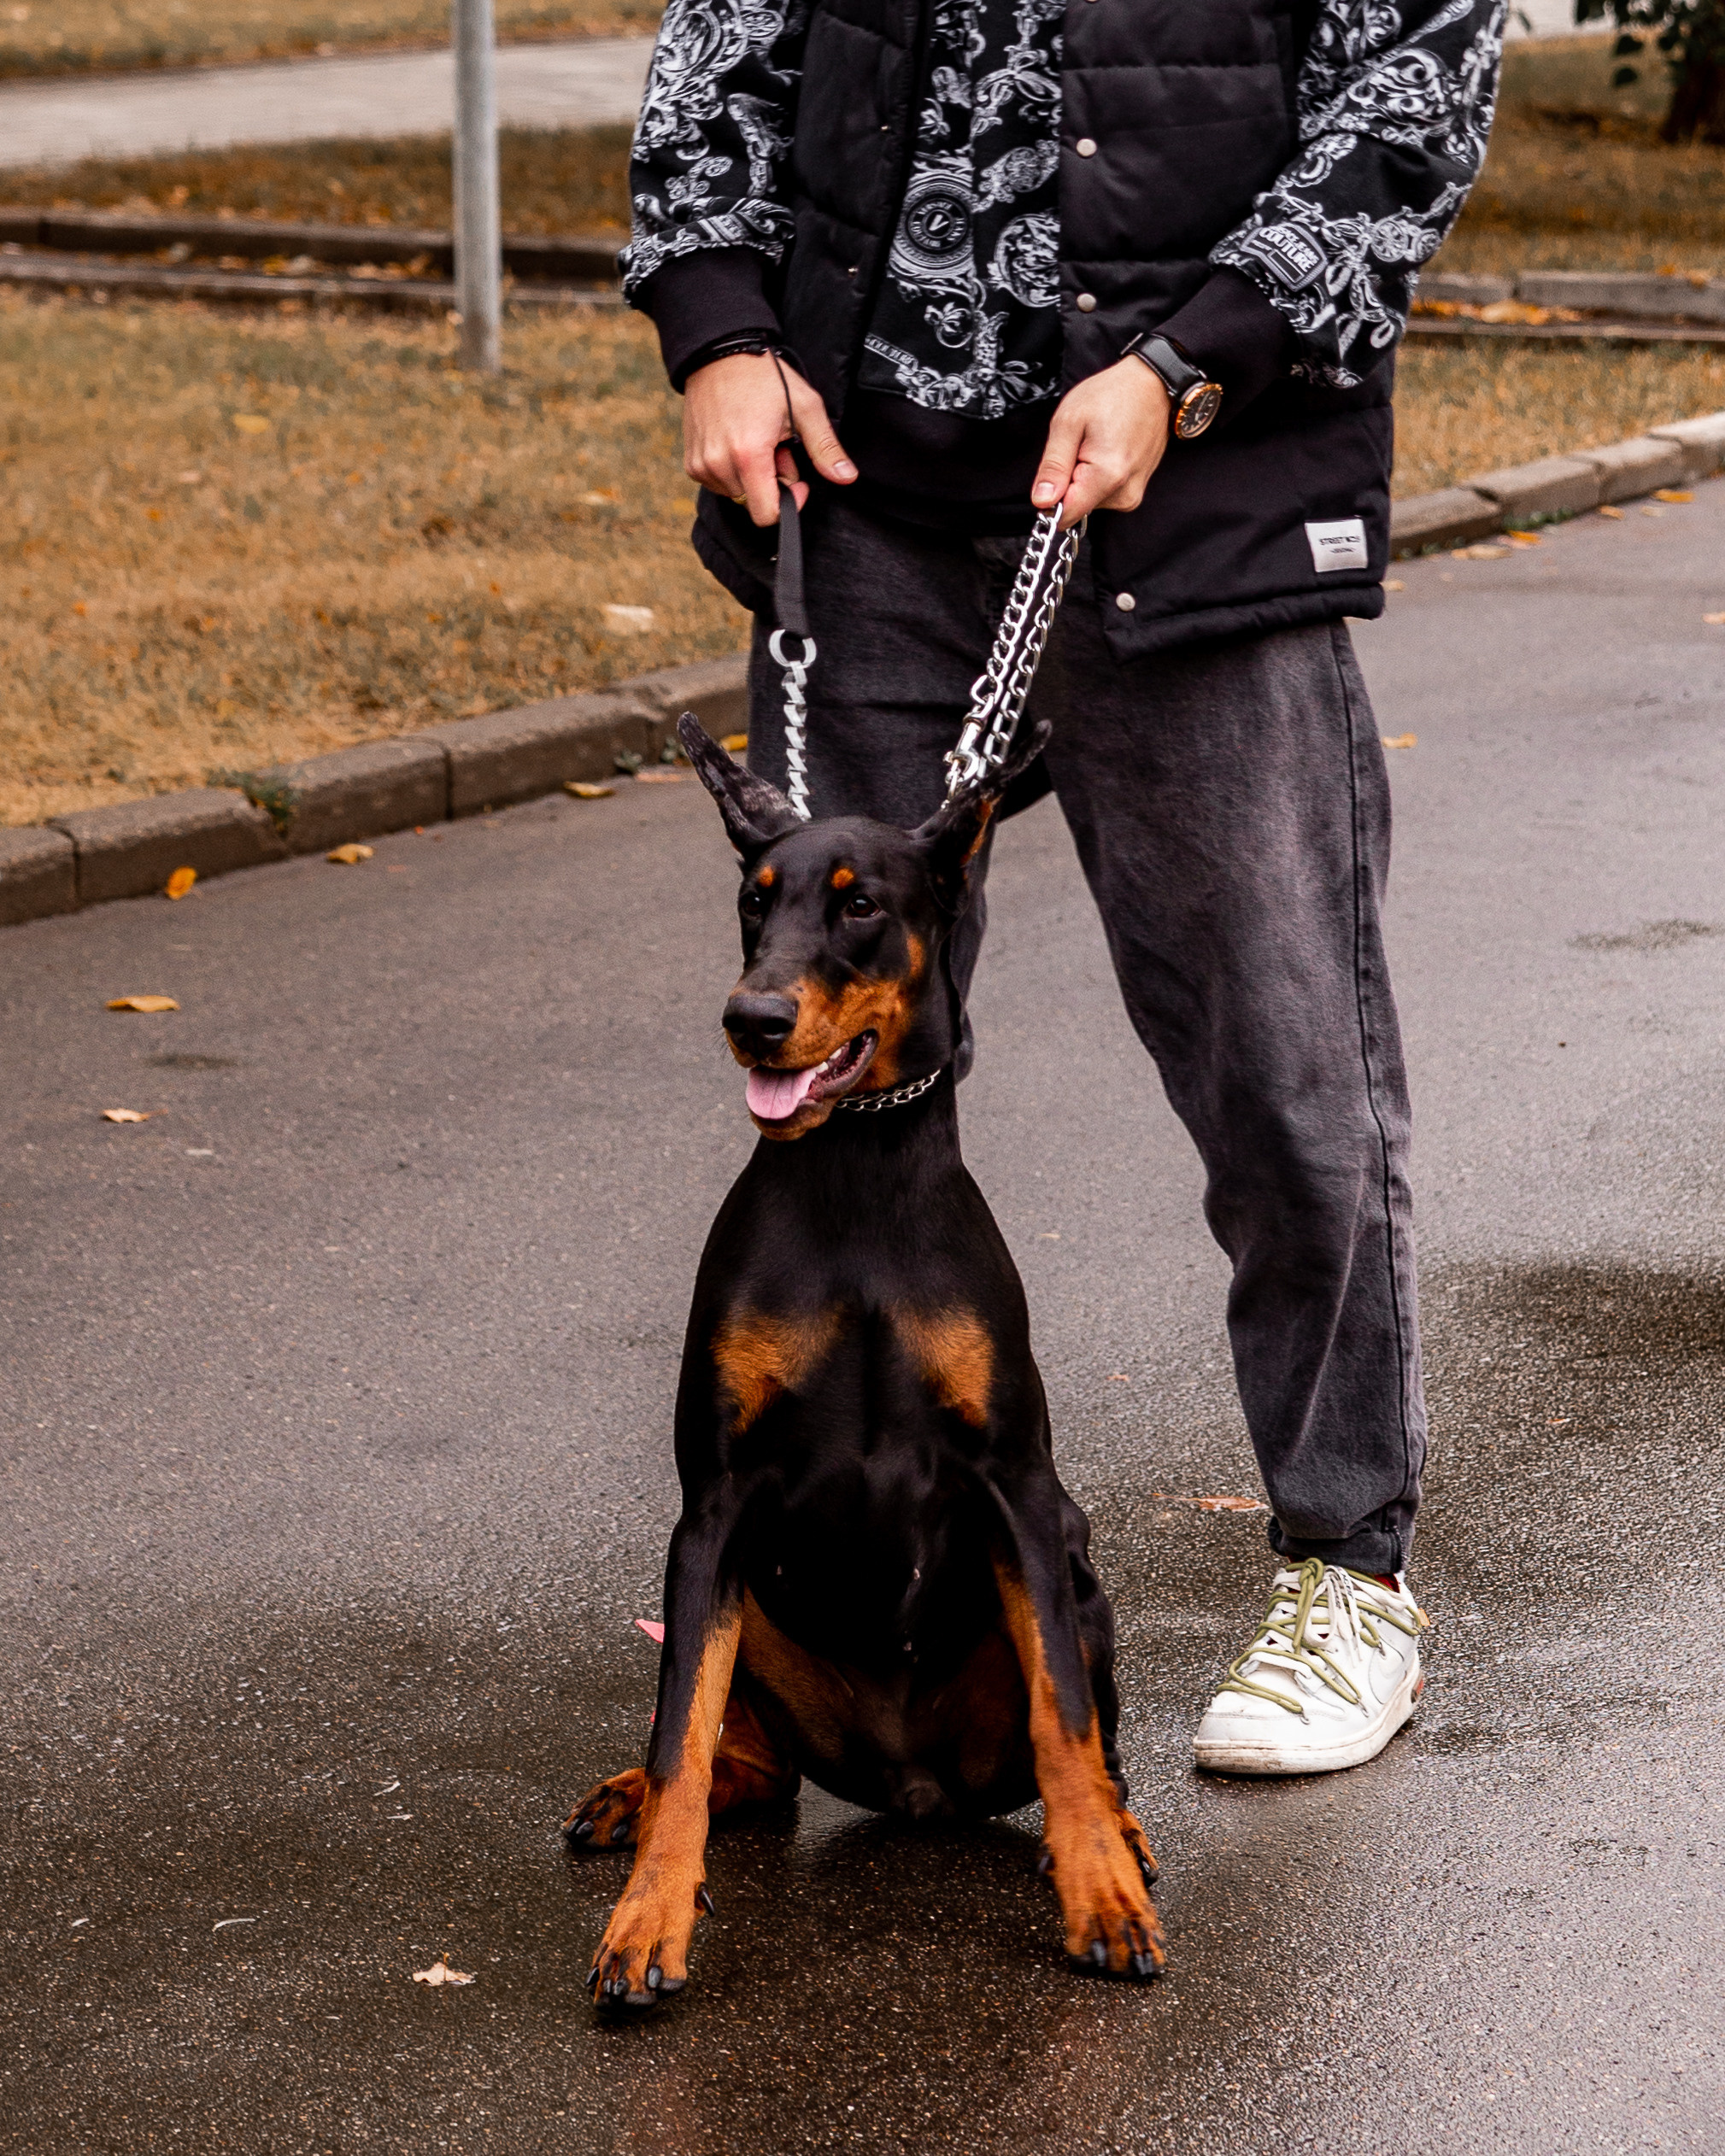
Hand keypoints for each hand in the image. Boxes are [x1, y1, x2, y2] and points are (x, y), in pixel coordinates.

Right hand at [684, 352, 857, 525]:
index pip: (767, 515)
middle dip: (771, 481)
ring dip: (751, 476)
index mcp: (748, 455)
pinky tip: (737, 440)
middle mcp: (719, 464)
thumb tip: (847, 478)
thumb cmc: (764, 377)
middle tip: (775, 446)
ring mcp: (701, 465)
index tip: (797, 480)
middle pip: (754, 503)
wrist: (719, 354)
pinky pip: (718, 483)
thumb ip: (826, 448)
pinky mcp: (691, 461)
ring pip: (736, 493)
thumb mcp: (805, 407)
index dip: (789, 503)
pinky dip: (732, 470)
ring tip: (756, 439)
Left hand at [1031, 359, 1171, 528]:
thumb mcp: (1069, 422)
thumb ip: (1054, 466)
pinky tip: (1107, 450)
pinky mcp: (1136, 489)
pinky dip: (1099, 476)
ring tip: (1097, 444)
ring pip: (1090, 501)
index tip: (1058, 469)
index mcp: (1107, 477)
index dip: (1052, 497)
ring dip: (1084, 477)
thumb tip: (1042, 501)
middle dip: (1070, 481)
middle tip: (1081, 447)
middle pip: (1077, 507)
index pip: (1066, 515)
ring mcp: (1133, 494)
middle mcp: (1124, 494)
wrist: (1152, 385)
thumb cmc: (1112, 395)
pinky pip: (1105, 493)